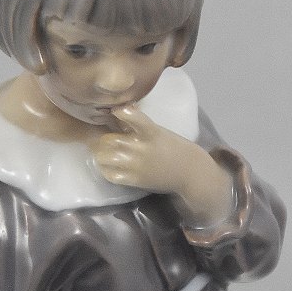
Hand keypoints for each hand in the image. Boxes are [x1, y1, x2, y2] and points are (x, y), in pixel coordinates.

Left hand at [93, 106, 233, 225]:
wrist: (189, 172)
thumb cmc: (174, 148)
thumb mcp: (159, 131)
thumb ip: (139, 124)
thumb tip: (121, 110)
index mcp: (150, 131)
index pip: (132, 117)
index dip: (120, 112)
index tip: (115, 111)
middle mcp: (141, 147)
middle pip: (108, 139)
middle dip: (104, 139)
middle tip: (106, 141)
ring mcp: (136, 165)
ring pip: (104, 157)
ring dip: (102, 155)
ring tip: (106, 154)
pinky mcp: (134, 180)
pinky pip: (110, 175)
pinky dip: (106, 170)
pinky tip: (110, 168)